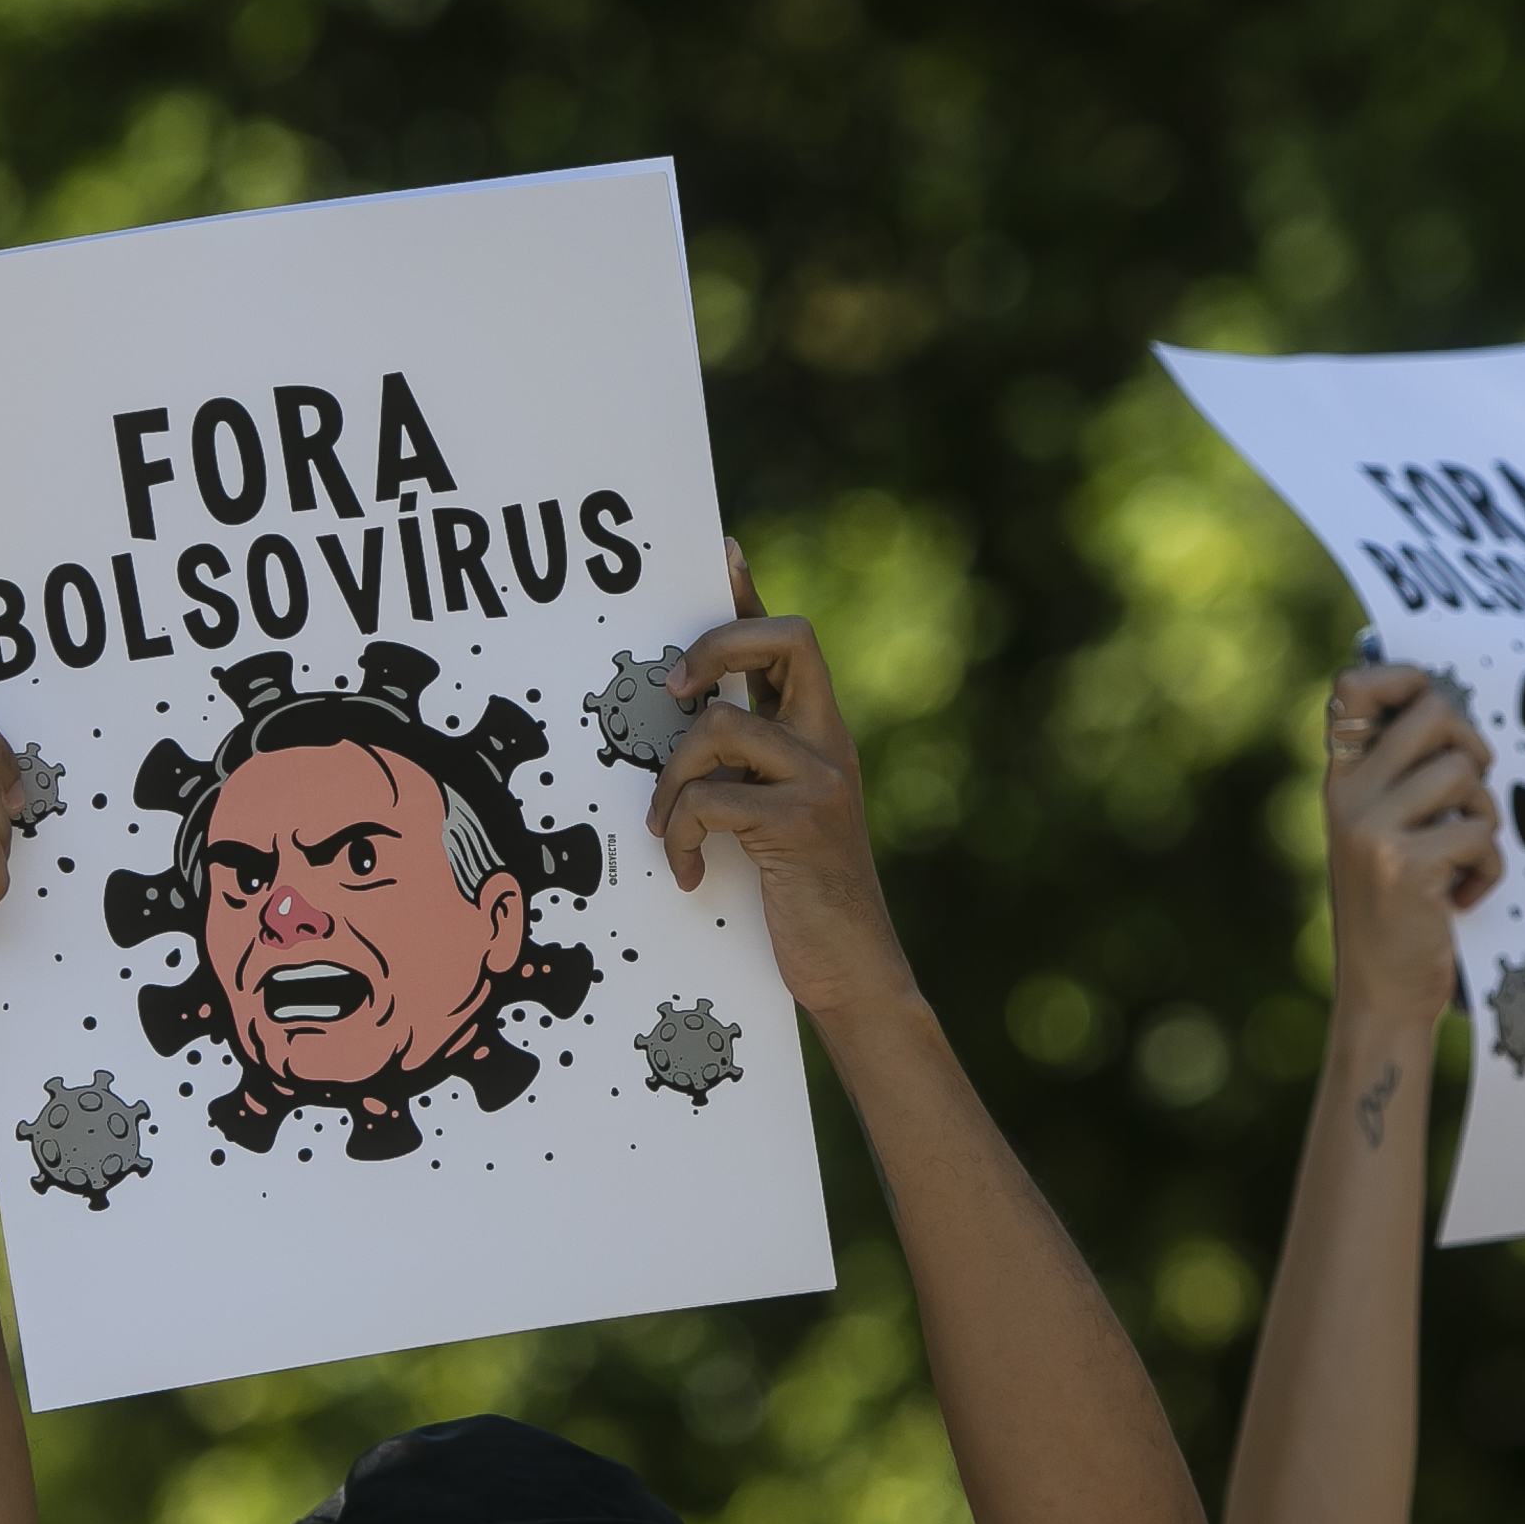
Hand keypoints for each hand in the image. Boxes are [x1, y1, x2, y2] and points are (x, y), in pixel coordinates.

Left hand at [646, 540, 917, 1025]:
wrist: (854, 974)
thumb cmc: (802, 902)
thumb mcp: (774, 822)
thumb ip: (746, 773)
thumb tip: (681, 731)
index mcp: (820, 738)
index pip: (792, 640)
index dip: (751, 590)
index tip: (717, 549)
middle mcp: (829, 745)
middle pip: (788, 638)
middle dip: (715, 649)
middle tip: (675, 695)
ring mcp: (820, 782)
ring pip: (720, 728)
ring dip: (672, 783)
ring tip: (670, 834)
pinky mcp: (799, 825)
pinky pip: (710, 798)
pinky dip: (680, 836)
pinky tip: (689, 875)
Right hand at [1323, 664, 1503, 1028]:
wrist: (1379, 992)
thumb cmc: (1395, 909)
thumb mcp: (1380, 832)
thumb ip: (1400, 776)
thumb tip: (1449, 710)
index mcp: (1339, 780)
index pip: (1353, 685)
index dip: (1406, 679)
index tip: (1433, 712)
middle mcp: (1346, 796)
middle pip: (1433, 710)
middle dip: (1471, 744)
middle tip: (1467, 793)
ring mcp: (1371, 828)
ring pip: (1465, 771)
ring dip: (1483, 816)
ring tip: (1460, 856)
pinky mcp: (1405, 863)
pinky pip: (1478, 832)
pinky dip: (1487, 868)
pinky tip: (1460, 897)